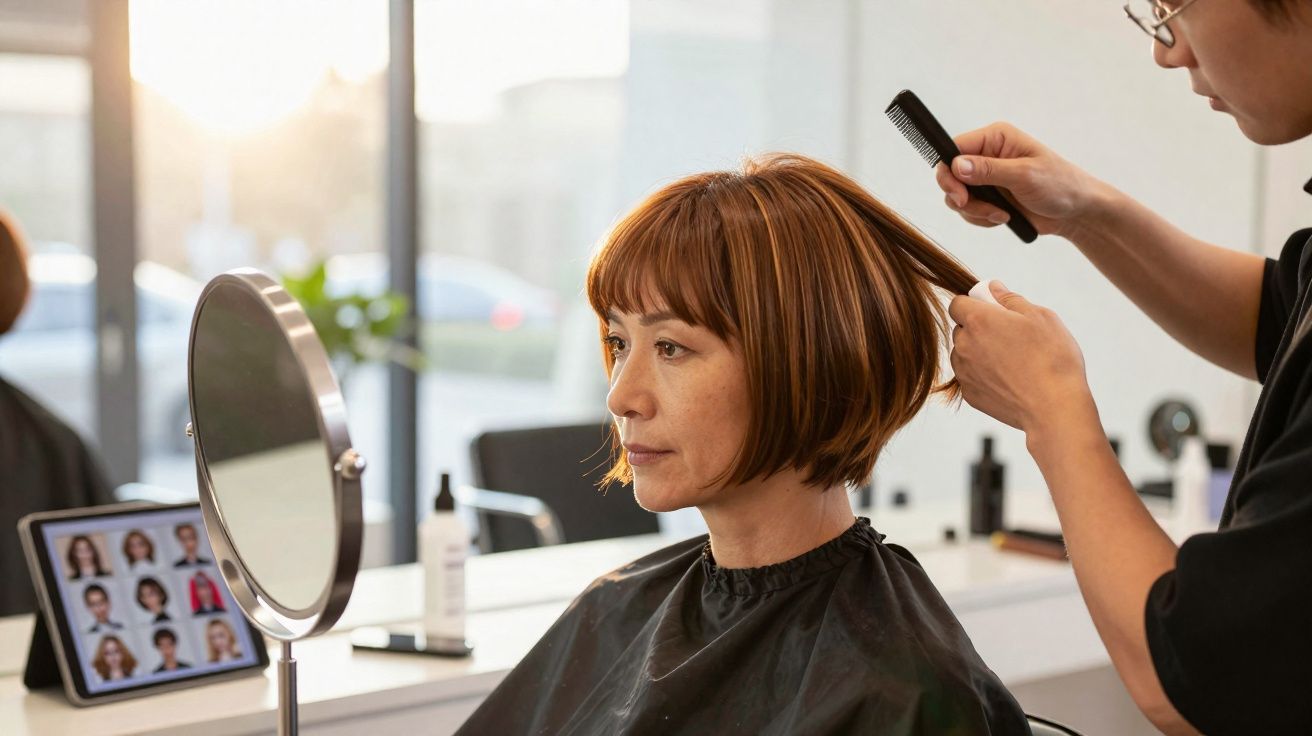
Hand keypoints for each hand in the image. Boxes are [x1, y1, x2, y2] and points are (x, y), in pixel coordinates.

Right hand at [935, 123, 1102, 239]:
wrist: (1075, 212)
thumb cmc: (1059, 185)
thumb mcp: (1024, 175)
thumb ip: (988, 170)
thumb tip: (957, 165)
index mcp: (995, 138)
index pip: (954, 149)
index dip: (949, 172)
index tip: (959, 195)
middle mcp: (987, 154)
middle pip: (951, 175)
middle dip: (962, 197)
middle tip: (977, 209)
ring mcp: (986, 177)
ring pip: (957, 195)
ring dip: (974, 211)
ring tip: (1000, 215)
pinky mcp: (989, 197)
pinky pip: (968, 209)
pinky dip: (981, 218)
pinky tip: (1003, 217)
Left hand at [948, 282, 1092, 432]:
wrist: (1054, 407)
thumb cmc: (1052, 358)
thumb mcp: (1040, 317)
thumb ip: (1010, 299)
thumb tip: (992, 287)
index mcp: (978, 320)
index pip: (958, 304)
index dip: (974, 304)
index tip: (993, 311)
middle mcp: (963, 345)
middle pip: (961, 330)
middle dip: (978, 329)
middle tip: (1009, 336)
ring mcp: (964, 373)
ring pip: (963, 354)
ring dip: (978, 352)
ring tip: (1012, 361)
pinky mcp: (969, 395)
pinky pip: (970, 377)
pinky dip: (983, 375)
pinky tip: (1009, 380)